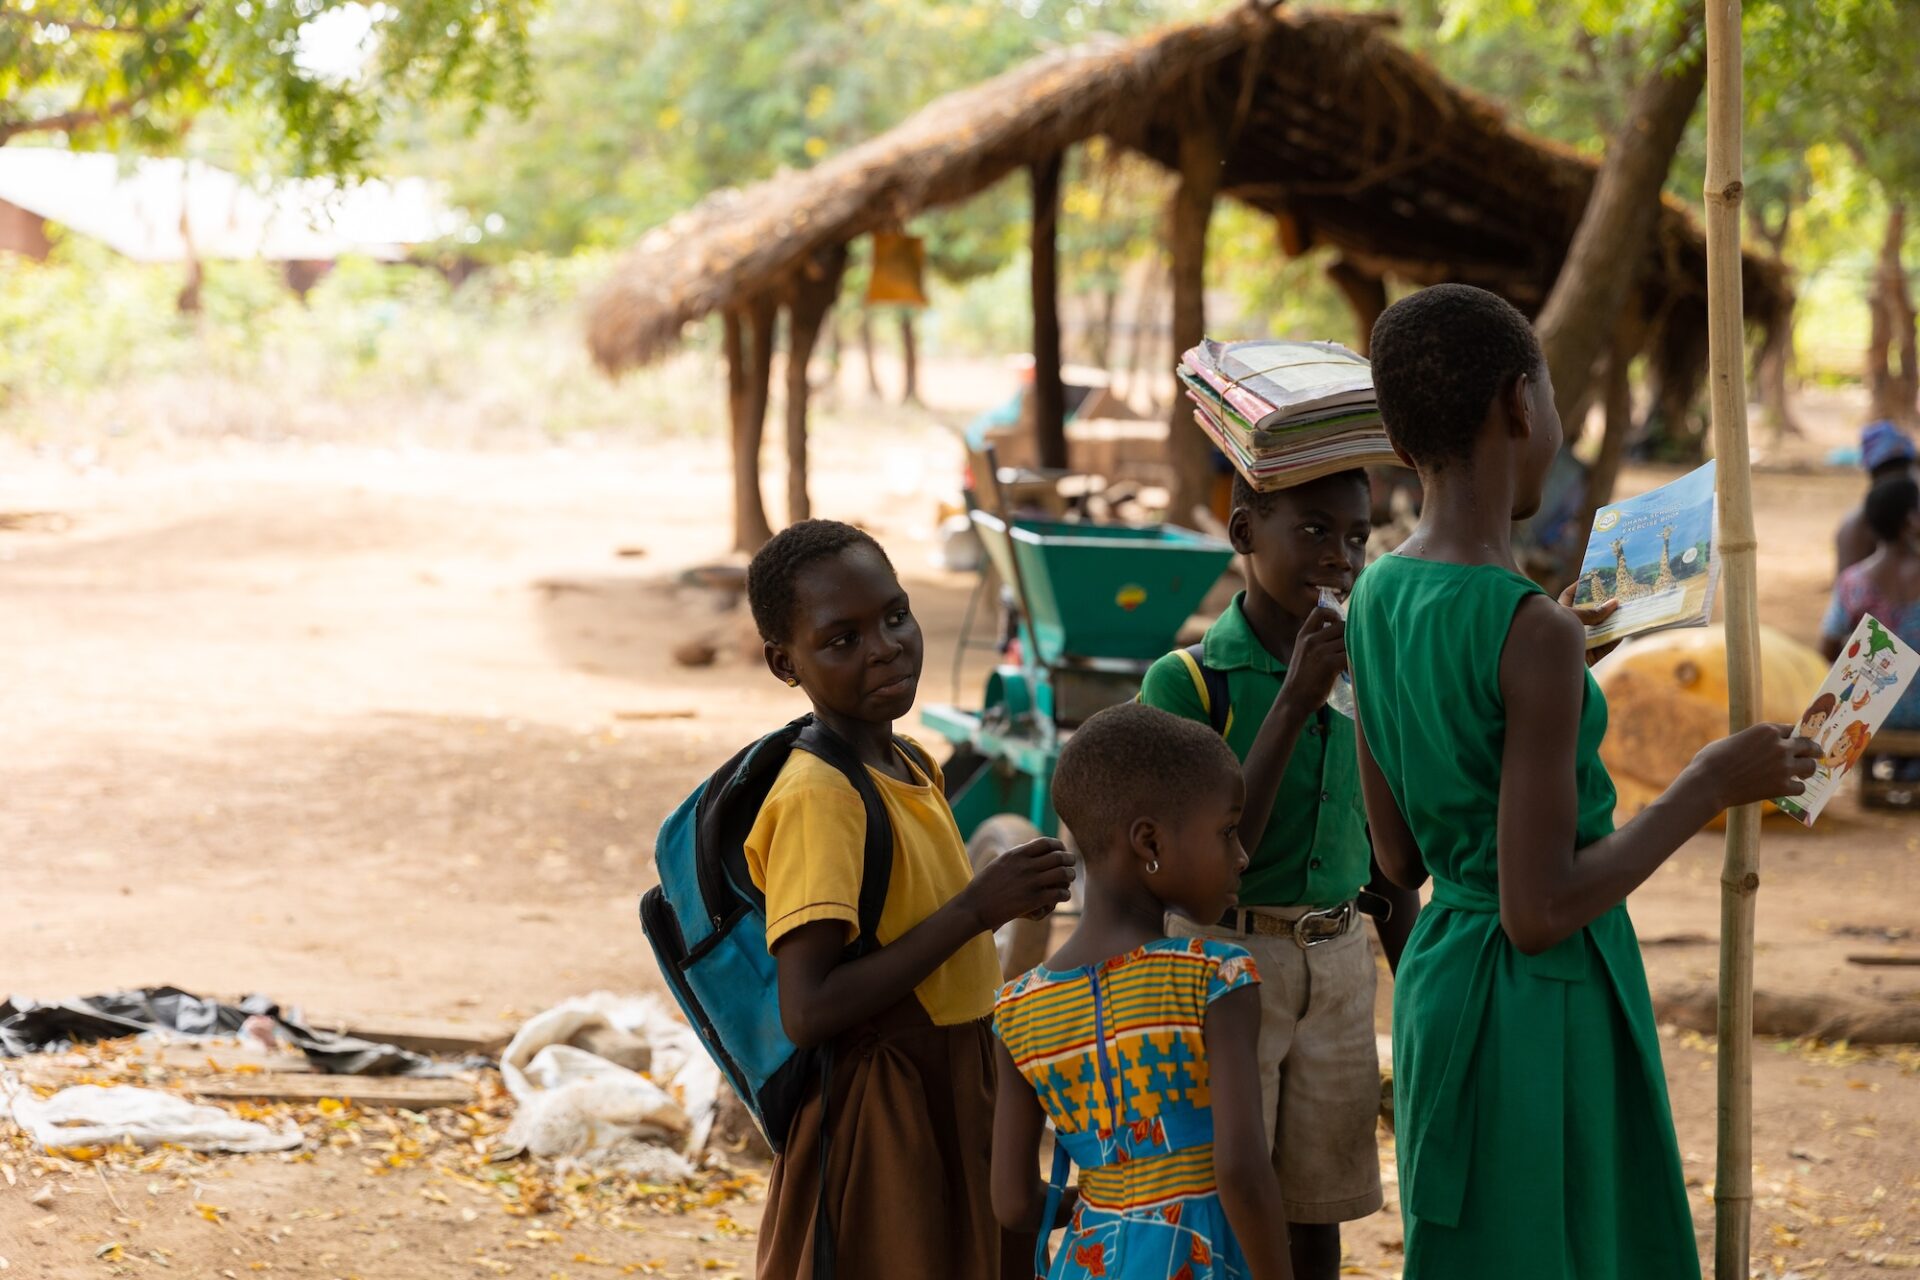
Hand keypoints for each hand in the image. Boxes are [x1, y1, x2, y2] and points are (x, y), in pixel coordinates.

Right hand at [960, 838, 1072, 931]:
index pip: (1046, 842)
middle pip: (1058, 857)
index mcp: (1017, 854)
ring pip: (1062, 874)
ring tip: (1069, 879)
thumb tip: (1029, 847)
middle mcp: (1025, 866)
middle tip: (1071, 864)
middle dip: (1069, 860)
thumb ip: (1016, 854)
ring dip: (1070, 876)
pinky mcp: (1033, 900)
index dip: (1059, 845)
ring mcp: (1030, 883)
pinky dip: (1065, 894)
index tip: (1062, 850)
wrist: (974, 907)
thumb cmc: (985, 885)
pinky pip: (1058, 894)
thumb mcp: (999, 863)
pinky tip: (1063, 896)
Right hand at [1277, 605, 1345, 712]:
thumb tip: (1341, 634)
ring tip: (1352, 660)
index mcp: (1303, 635)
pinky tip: (1351, 669)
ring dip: (1354, 649)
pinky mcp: (1329, 663)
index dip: (1333, 614)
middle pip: (1342, 626)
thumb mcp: (1303, 653)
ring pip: (1348, 640)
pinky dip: (1354, 660)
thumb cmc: (1301, 680)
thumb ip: (1317, 642)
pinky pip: (1350, 654)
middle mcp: (1311, 640)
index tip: (1338, 624)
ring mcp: (1320, 651)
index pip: (1320, 611)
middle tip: (1351, 648)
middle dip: (1350, 635)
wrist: (1293, 700)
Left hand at [1558, 583, 1620, 665]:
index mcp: (1556, 614)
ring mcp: (1576, 644)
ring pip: (1598, 631)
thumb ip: (1592, 613)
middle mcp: (1566, 628)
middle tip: (1620, 595)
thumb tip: (1614, 603)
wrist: (1547, 667)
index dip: (1580, 586)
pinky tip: (1624, 632)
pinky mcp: (1585, 660)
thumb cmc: (1552, 635)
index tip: (1594, 578)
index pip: (1568, 596)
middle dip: (1603, 606)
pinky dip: (1613, 640)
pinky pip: (1603, 648)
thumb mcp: (1572, 618)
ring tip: (1628, 612)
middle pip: (1588, 614)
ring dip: (1612, 623)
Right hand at [1687, 722, 1819, 810]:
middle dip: (1812, 749)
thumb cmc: (1711, 760)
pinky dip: (1797, 788)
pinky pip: (1800, 787)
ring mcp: (1783, 767)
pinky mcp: (1782, 787)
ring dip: (1808, 768)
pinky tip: (1791, 788)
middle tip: (1815, 753)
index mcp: (1766, 730)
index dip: (1794, 735)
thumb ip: (1752, 741)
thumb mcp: (1733, 740)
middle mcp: (1780, 745)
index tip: (1797, 740)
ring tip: (1804, 772)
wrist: (1708, 784)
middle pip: (1808, 745)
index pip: (1792, 729)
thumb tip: (1755, 746)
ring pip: (1810, 766)